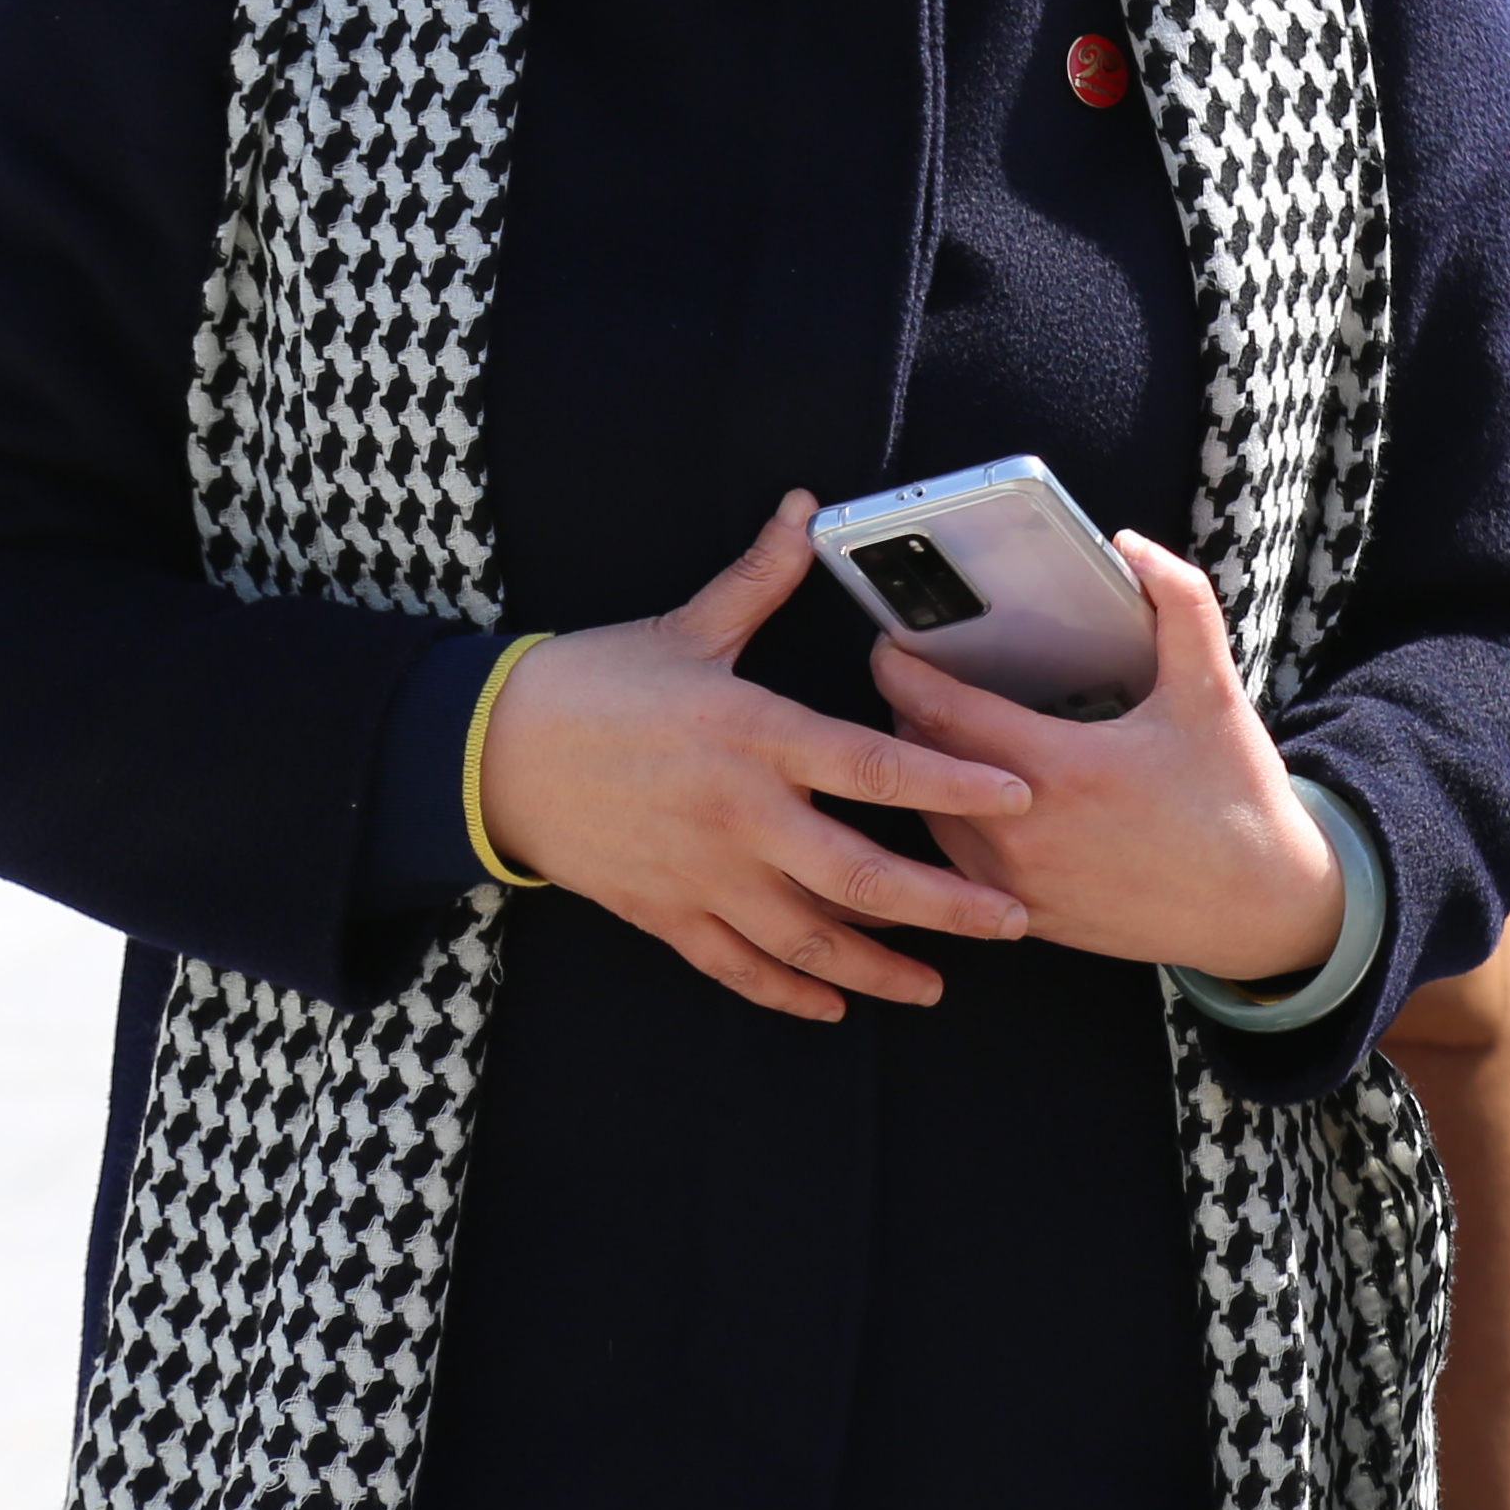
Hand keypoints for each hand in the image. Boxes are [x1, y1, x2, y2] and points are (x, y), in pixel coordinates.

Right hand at [476, 494, 1042, 1021]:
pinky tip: (834, 1004)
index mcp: (754, 736)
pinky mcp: (664, 913)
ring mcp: (701, 875)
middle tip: (1011, 920)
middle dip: (945, 905)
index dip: (953, 784)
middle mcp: (739, 815)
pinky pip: (737, 967)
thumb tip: (807, 504)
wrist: (489, 753)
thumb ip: (760, 575)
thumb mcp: (686, 626)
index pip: (874, 766)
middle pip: (861, 875)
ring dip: (879, 967)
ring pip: (807, 938)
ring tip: (938, 985)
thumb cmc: (594, 683)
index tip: (1020, 797)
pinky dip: (788, 992)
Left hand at [875, 534, 1350, 980]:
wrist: (1260, 907)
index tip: (887, 644)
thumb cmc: (1235, 798)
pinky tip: (961, 799)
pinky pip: (954, 866)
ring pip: (928, 818)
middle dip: (907, 714)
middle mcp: (1026, 832)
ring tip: (934, 732)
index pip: (944, 712)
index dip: (902, 672)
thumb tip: (1133, 547)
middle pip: (921, 763)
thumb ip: (1180, 605)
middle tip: (909, 677)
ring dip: (920, 773)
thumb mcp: (1214, 692)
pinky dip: (946, 825)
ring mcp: (1020, 885)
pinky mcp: (1026, 919)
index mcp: (1063, 768)